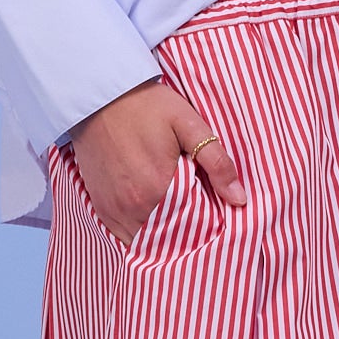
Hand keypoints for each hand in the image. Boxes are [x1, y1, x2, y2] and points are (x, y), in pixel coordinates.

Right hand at [68, 78, 245, 246]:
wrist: (99, 96)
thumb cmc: (146, 105)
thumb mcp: (189, 123)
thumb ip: (215, 161)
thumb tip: (239, 198)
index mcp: (158, 188)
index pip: (192, 227)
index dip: (207, 226)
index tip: (216, 218)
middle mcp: (132, 206)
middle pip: (168, 239)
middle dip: (186, 235)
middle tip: (199, 221)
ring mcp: (113, 210)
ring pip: (145, 242)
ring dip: (163, 237)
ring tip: (179, 223)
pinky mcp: (100, 207)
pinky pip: (124, 237)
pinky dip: (141, 235)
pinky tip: (155, 222)